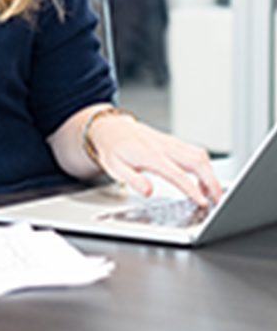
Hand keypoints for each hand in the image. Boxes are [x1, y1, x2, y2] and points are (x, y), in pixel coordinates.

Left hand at [90, 114, 222, 206]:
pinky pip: (195, 151)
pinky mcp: (174, 142)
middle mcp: (164, 146)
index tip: (203, 201)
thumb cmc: (113, 149)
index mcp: (150, 155)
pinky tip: (203, 179)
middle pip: (196, 162)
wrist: (111, 128)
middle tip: (220, 200)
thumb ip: (132, 180)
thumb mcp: (115, 167)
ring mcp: (171, 143)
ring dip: (211, 174)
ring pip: (199, 155)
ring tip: (214, 194)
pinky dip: (205, 166)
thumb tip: (149, 191)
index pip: (176, 174)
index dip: (192, 189)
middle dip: (212, 182)